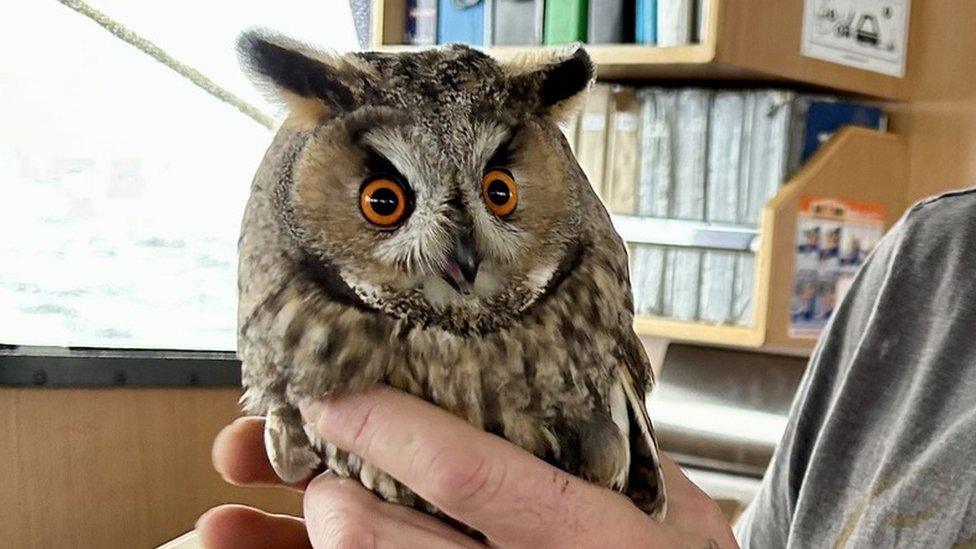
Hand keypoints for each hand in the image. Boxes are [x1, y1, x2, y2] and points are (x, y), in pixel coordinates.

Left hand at [198, 387, 736, 547]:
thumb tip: (567, 377)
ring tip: (249, 516)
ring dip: (299, 542)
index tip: (335, 388)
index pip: (469, 474)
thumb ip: (620, 449)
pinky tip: (295, 545)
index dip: (390, 427)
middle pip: (379, 540)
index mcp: (585, 535)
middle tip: (310, 460)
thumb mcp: (680, 508)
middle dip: (324, 494)